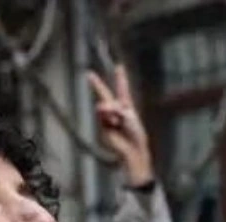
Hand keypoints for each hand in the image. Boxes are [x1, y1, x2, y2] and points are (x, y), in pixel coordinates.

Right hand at [87, 65, 152, 184]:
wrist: (133, 150)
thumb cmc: (135, 135)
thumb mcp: (130, 118)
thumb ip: (117, 109)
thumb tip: (101, 107)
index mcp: (127, 107)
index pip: (122, 90)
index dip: (120, 78)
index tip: (119, 66)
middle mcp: (116, 110)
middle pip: (105, 95)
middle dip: (97, 85)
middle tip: (89, 74)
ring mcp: (108, 118)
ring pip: (104, 107)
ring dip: (110, 110)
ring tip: (117, 120)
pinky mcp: (102, 126)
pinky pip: (102, 117)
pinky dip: (108, 118)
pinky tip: (114, 124)